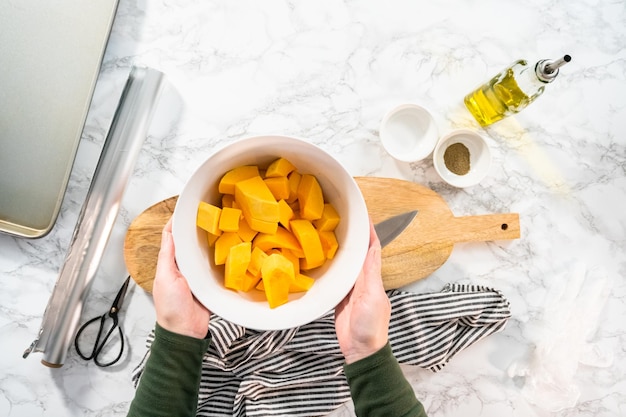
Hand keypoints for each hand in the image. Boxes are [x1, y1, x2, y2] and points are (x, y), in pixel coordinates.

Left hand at [152, 218, 210, 338]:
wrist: (186, 332)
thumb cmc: (171, 308)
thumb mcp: (166, 279)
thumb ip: (167, 257)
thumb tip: (169, 233)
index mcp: (169, 264)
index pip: (171, 237)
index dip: (177, 222)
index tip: (185, 208)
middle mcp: (183, 267)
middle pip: (190, 243)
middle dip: (197, 229)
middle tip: (209, 213)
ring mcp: (197, 275)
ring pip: (204, 252)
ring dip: (211, 241)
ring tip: (221, 226)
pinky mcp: (209, 283)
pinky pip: (215, 266)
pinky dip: (221, 258)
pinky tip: (229, 248)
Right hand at [335, 219, 390, 363]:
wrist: (361, 350)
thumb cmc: (370, 326)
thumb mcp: (372, 297)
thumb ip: (370, 273)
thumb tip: (372, 248)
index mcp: (373, 278)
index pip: (372, 249)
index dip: (370, 232)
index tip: (364, 215)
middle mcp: (363, 280)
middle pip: (359, 253)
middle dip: (354, 236)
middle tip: (343, 219)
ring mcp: (351, 289)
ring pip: (347, 264)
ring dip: (342, 249)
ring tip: (331, 233)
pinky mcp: (340, 298)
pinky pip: (336, 278)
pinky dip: (332, 267)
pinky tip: (323, 259)